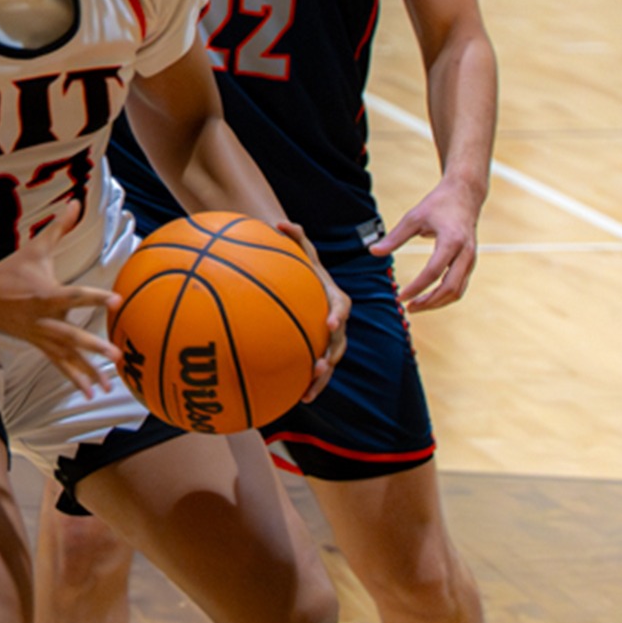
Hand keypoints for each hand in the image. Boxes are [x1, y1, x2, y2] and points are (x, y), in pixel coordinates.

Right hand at [0, 200, 121, 394]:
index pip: (74, 296)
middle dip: (93, 347)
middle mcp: (43, 319)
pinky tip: (92, 392)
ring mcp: (40, 335)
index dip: (95, 298)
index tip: (117, 300)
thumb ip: (59, 227)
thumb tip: (77, 201)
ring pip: (66, 356)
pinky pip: (59, 365)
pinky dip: (75, 378)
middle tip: (116, 355)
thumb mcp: (35, 247)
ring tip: (107, 384)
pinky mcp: (38, 345)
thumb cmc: (12, 269)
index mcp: (45, 294)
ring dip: (87, 370)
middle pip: (70, 335)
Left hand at [275, 220, 347, 402]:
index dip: (338, 315)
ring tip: (309, 390)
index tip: (330, 322)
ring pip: (331, 362)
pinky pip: (320, 372)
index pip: (342, 307)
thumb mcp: (304, 253)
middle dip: (331, 355)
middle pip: (339, 341)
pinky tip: (298, 399)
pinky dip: (312, 386)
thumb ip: (296, 237)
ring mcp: (331, 341)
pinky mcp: (321, 354)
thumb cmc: (305, 271)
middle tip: (319, 366)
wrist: (309, 290)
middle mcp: (338, 322)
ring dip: (322, 378)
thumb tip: (280, 222)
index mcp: (336, 299)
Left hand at [370, 180, 480, 311]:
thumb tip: (372, 252)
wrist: (465, 194)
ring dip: (437, 303)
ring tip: (416, 306)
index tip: (400, 297)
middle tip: (408, 308)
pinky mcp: (470, 262)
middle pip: (450, 288)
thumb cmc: (438, 204)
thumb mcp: (413, 217)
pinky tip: (428, 298)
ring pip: (458, 291)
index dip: (417, 287)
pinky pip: (460, 286)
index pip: (433, 272)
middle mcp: (465, 253)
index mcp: (451, 241)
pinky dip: (444, 296)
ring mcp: (471, 259)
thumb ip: (394, 237)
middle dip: (429, 302)